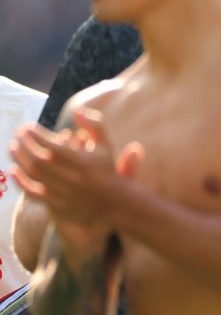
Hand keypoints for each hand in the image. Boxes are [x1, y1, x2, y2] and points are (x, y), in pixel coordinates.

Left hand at [10, 111, 141, 229]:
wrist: (113, 202)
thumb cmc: (106, 169)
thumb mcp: (106, 146)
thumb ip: (95, 126)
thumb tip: (78, 110)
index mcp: (83, 162)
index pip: (52, 146)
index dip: (37, 135)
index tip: (28, 126)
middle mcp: (72, 178)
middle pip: (39, 159)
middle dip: (25, 144)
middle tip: (18, 133)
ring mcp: (63, 192)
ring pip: (34, 174)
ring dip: (19, 158)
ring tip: (12, 146)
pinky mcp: (57, 204)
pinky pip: (33, 192)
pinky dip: (21, 180)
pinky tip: (13, 169)